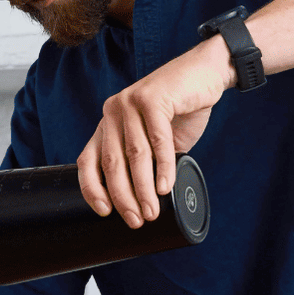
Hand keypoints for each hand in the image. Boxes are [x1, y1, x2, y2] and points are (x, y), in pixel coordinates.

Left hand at [77, 38, 232, 227]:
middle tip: (136, 219)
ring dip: (143, 188)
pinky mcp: (153, 98)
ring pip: (134, 154)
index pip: (88, 160)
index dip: (92, 189)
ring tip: (152, 211)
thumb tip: (142, 201)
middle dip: (123, 196)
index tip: (105, 212)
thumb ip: (144, 161)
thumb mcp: (155, 139)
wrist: (205, 74)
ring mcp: (130, 102)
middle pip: (111, 162)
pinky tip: (166, 186)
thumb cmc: (180, 111)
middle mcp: (112, 111)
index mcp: (107, 124)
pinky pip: (157, 140)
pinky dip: (163, 167)